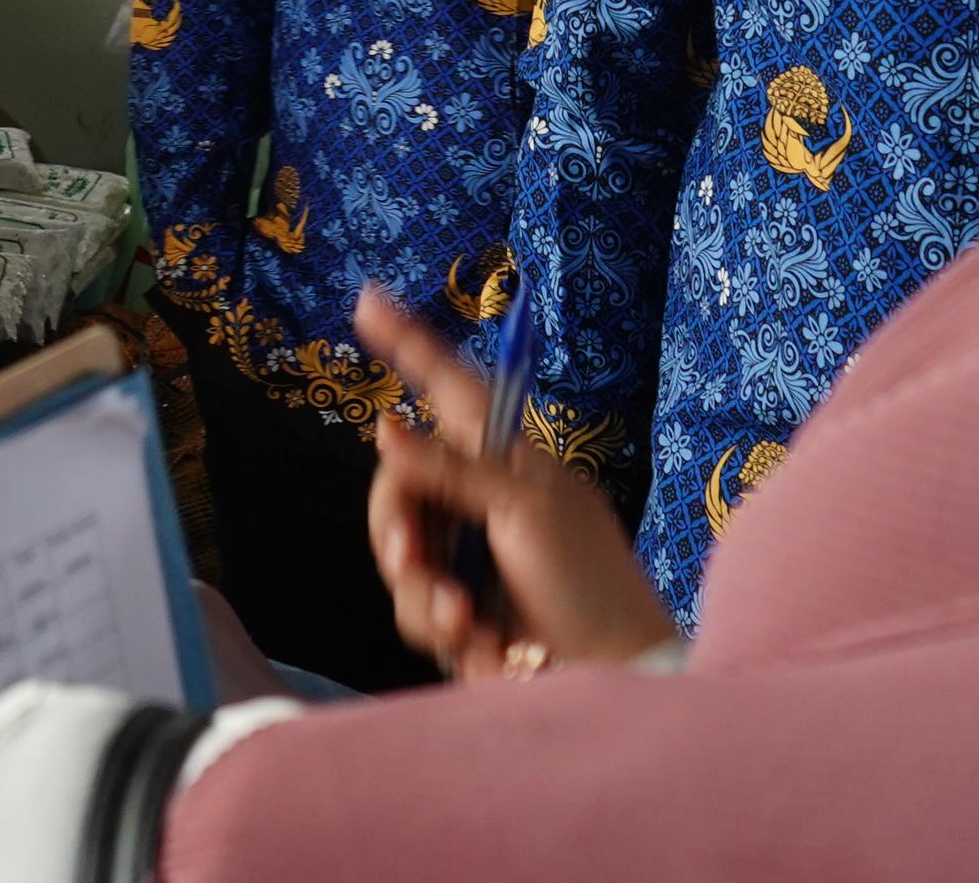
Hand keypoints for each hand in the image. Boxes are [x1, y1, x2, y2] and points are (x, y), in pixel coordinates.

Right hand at [355, 288, 676, 678]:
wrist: (611, 677)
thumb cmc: (590, 584)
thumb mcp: (526, 512)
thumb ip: (452, 471)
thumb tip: (386, 429)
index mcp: (507, 460)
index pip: (449, 387)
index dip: (410, 344)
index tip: (368, 299)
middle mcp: (481, 501)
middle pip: (399, 485)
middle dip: (399, 527)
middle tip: (412, 557)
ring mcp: (469, 557)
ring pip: (400, 553)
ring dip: (423, 593)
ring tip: (464, 621)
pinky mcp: (460, 610)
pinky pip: (413, 605)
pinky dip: (439, 628)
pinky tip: (482, 647)